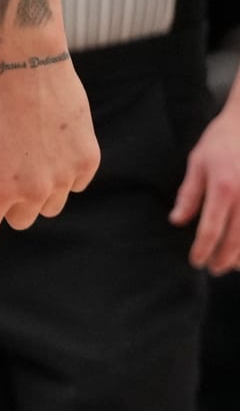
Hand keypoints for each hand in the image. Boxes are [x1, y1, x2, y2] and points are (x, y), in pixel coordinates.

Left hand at [0, 58, 99, 263]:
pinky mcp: (88, 162)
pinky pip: (75, 183)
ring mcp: (65, 177)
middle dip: (10, 203)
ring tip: (29, 156)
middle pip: (21, 220)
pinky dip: (64, 173)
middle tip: (5, 169)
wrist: (29, 70)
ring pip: (50, 206)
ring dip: (39, 192)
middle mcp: (35, 191)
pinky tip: (52, 147)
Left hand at [171, 103, 239, 273]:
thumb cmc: (221, 141)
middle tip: (213, 269)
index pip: (211, 229)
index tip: (195, 261)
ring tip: (231, 266)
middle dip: (222, 258)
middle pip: (235, 239)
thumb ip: (189, 194)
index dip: (203, 249)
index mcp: (223, 188)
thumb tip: (177, 221)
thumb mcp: (198, 162)